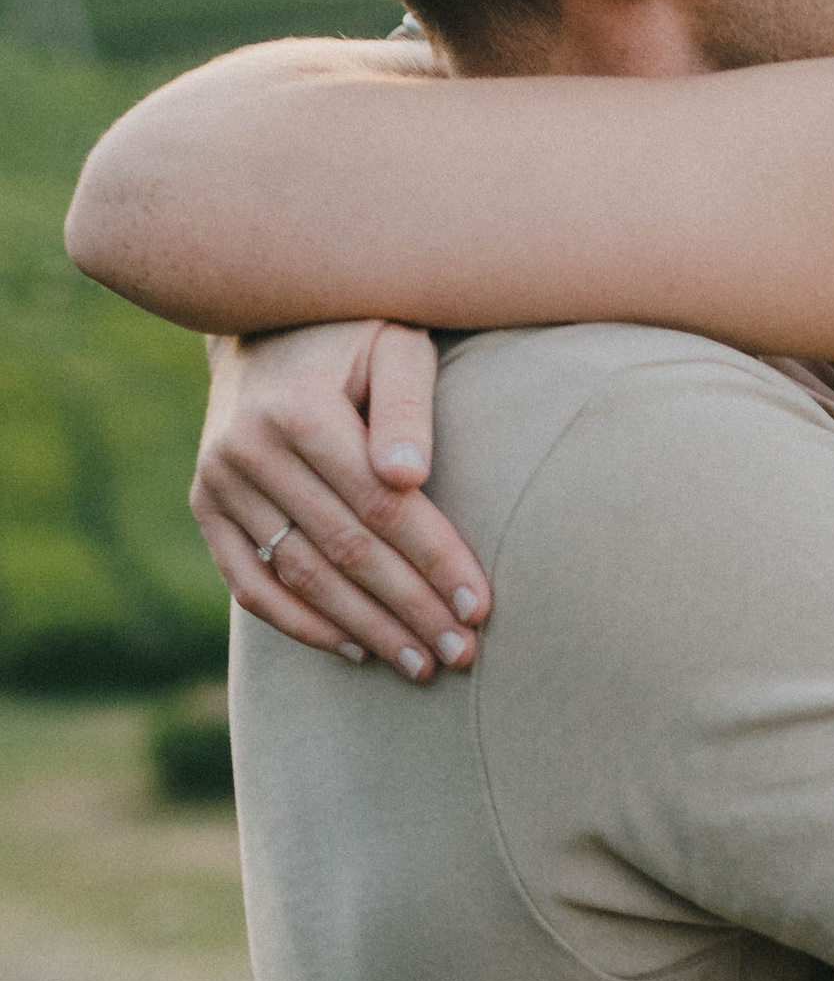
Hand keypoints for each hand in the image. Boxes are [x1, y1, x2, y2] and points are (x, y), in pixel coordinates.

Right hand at [193, 321, 486, 678]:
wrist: (265, 316)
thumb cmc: (355, 332)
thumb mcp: (395, 342)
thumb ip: (408, 403)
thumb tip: (409, 475)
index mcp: (298, 408)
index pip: (381, 505)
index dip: (433, 559)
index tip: (480, 606)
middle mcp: (248, 449)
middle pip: (344, 549)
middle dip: (408, 607)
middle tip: (462, 652)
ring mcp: (218, 481)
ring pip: (299, 575)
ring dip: (364, 628)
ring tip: (421, 663)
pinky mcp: (206, 506)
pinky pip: (250, 583)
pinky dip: (302, 624)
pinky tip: (357, 649)